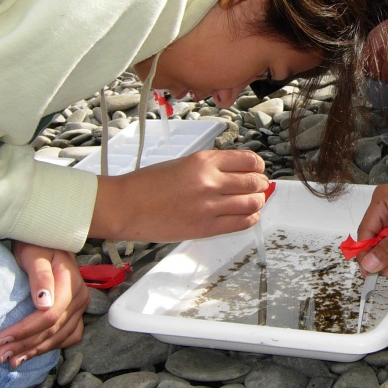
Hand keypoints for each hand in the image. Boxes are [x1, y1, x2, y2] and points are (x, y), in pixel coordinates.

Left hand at [0, 242, 88, 366]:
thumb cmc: (37, 244)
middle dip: (26, 345)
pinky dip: (52, 346)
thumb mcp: (34, 253)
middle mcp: (80, 297)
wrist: (48, 240)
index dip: (25, 330)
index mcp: (71, 283)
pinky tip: (34, 352)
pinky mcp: (76, 312)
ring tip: (13, 360)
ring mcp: (80, 306)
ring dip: (37, 350)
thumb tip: (43, 304)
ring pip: (61, 336)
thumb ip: (40, 276)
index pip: (50, 316)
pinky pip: (69, 336)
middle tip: (0, 356)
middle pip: (54, 330)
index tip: (1, 338)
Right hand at [90, 148, 270, 242]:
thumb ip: (211, 167)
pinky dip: (250, 218)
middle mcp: (210, 181)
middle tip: (260, 186)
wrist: (126, 206)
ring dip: (258, 202)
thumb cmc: (148, 184)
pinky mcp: (206, 227)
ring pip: (252, 203)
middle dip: (261, 184)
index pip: (248, 160)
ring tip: (255, 201)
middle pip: (254, 182)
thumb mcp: (183, 163)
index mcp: (203, 160)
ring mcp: (209, 205)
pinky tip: (247, 216)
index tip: (258, 169)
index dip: (258, 166)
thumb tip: (238, 173)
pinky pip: (241, 223)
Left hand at [364, 0, 387, 84]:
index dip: (370, 68)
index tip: (378, 69)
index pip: (363, 63)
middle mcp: (378, 51)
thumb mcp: (386, 29)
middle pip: (373, 74)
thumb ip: (378, 43)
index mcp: (372, 40)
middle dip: (381, 73)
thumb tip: (378, 59)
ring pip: (386, 79)